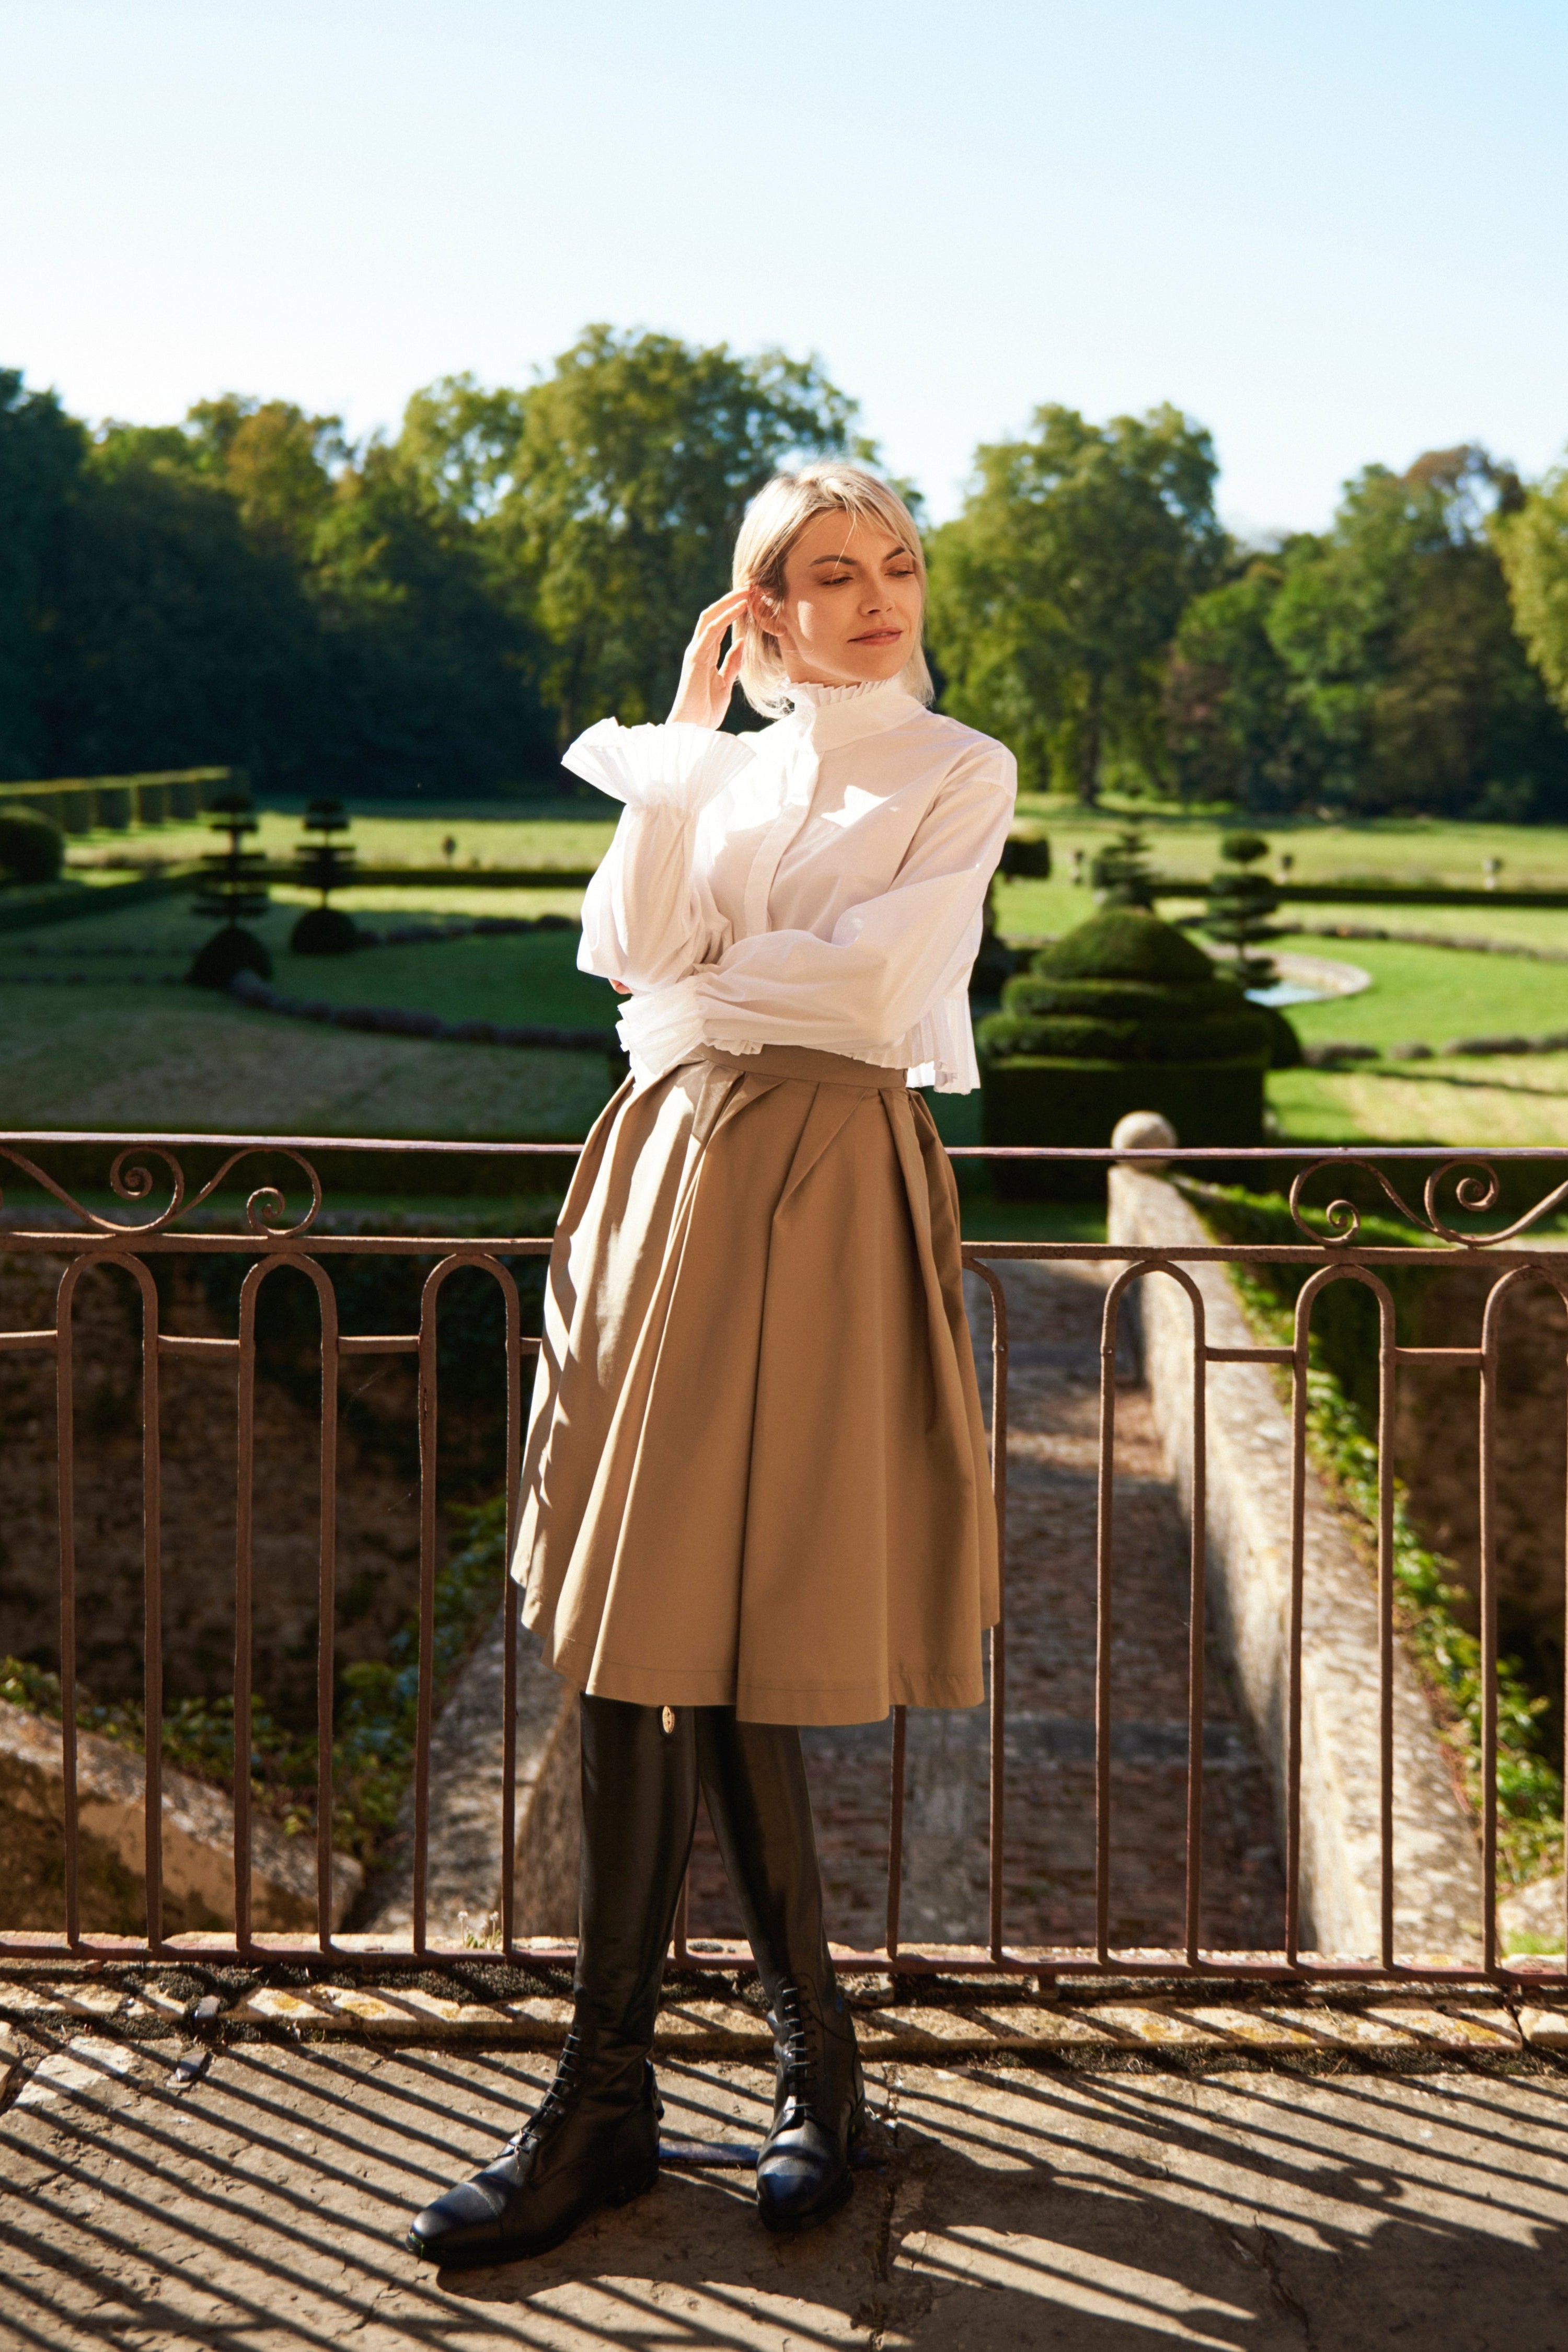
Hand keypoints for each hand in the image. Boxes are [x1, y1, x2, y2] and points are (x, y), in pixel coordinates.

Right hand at [668, 589, 749, 726]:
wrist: (692, 728)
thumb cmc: (706, 710)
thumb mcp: (725, 683)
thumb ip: (731, 663)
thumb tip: (741, 644)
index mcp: (705, 654)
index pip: (718, 624)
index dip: (732, 610)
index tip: (750, 599)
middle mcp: (698, 649)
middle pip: (713, 615)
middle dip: (730, 599)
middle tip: (749, 586)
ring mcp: (695, 652)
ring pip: (710, 617)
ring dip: (729, 602)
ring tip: (746, 590)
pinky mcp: (695, 658)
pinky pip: (711, 631)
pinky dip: (725, 617)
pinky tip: (739, 607)